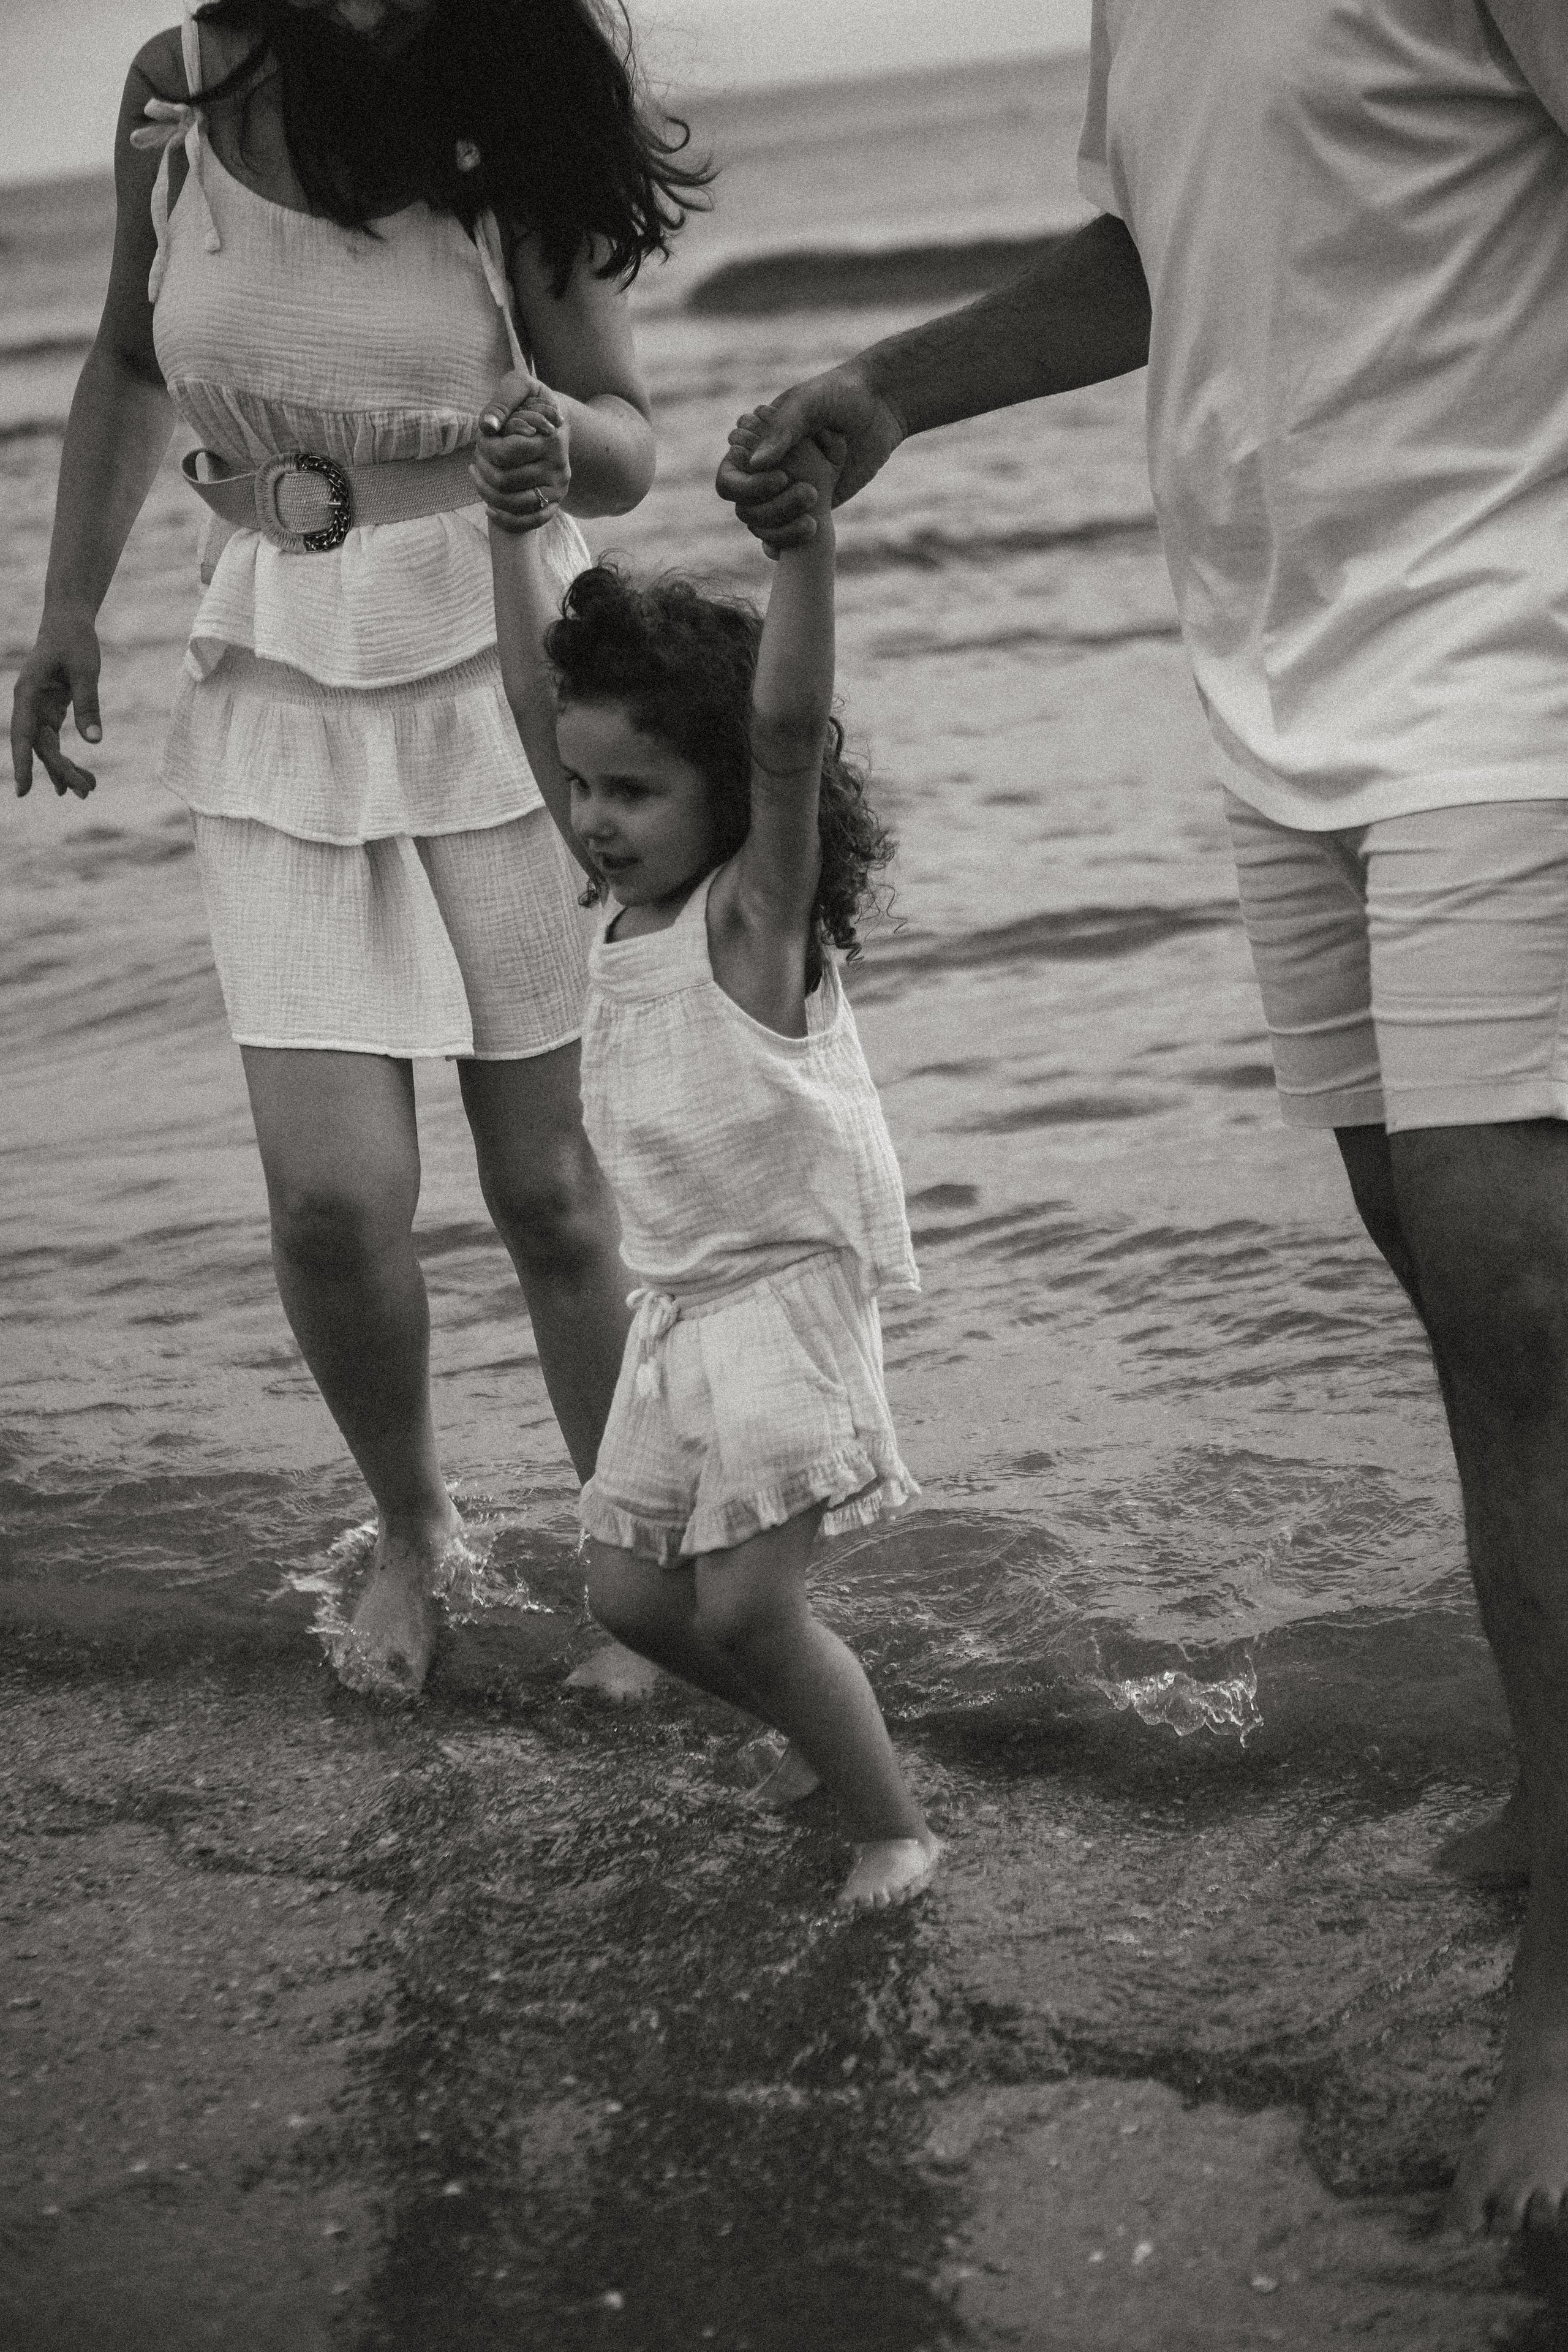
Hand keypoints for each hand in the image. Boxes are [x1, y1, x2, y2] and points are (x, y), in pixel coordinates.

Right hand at [10, 609, 102, 798]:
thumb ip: (88, 705)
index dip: (23, 764)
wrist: (69, 621)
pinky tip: (81, 778)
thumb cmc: (74, 640)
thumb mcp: (85, 671)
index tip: (23, 791)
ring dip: (65, 769)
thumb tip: (95, 742)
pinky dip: (68, 757)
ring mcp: (38, 708)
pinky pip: (56, 740)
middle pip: (40, 746)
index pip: (23, 735)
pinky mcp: (51, 709)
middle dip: (60, 771)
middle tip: (84, 793)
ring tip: (88, 791)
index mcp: (28, 693)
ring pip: (48, 747)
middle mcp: (28, 704)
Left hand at [473, 373, 570, 533]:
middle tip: (479, 455)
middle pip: (504, 481)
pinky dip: (503, 518)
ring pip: (511, 504)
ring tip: (479, 474)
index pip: (505, 453)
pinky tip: (488, 505)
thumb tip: (487, 428)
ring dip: (486, 491)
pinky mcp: (554, 503)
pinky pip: (527, 523)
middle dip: (482, 468)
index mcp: (552, 438)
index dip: (485, 447)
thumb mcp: (518, 386)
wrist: (552, 421)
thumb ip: (501, 401)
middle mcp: (559, 466)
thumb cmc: (529, 401)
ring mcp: (558, 488)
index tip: (484, 436)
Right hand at [715, 364, 906, 551]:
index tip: (783, 476)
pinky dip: (788, 543)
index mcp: (755, 442)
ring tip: (817, 515)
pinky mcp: (813, 505)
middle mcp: (768, 469)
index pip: (729, 477)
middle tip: (812, 492)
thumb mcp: (809, 404)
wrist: (882, 405)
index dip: (747, 486)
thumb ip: (782, 429)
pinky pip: (790, 532)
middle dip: (775, 508)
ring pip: (766, 525)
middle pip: (747, 508)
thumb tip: (754, 464)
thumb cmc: (840, 394)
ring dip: (785, 527)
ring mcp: (789, 490)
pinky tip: (804, 541)